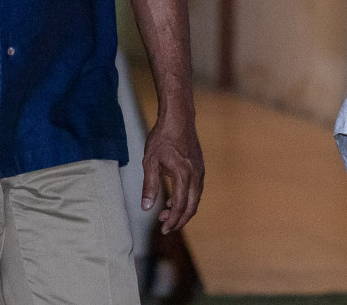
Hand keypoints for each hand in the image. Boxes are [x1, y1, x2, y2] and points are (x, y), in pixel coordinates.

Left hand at [141, 112, 203, 233]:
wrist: (179, 118)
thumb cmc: (163, 137)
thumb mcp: (150, 161)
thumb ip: (150, 186)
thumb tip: (146, 208)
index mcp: (183, 175)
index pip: (179, 206)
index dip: (172, 220)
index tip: (163, 229)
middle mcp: (196, 176)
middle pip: (191, 207)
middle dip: (179, 221)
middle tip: (166, 228)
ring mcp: (200, 172)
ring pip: (196, 199)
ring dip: (183, 211)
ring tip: (167, 214)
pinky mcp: (200, 167)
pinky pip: (197, 190)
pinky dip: (187, 200)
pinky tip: (175, 199)